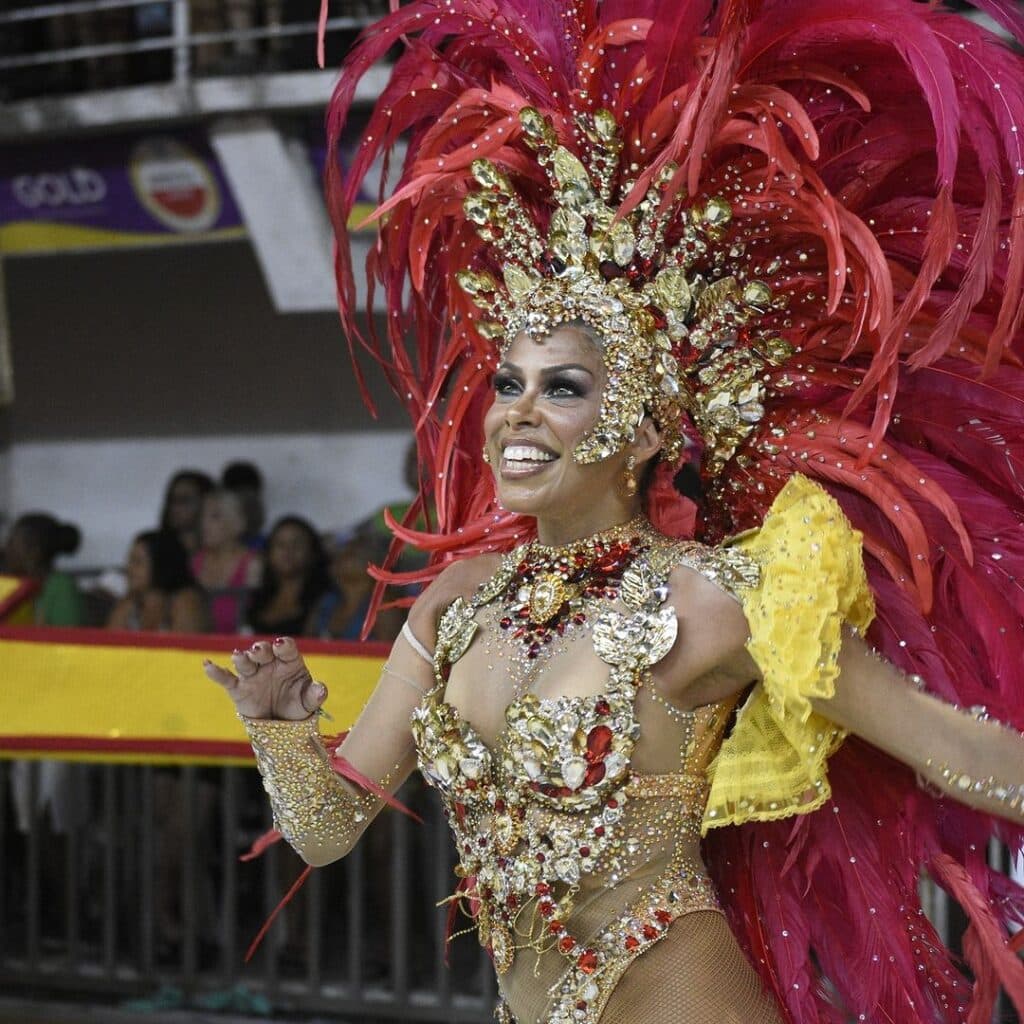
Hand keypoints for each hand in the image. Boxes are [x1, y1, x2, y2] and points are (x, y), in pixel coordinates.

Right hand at [203, 637, 326, 720]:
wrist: (281, 726)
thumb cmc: (298, 706)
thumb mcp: (308, 702)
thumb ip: (315, 695)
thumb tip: (321, 689)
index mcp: (289, 662)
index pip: (287, 649)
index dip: (283, 646)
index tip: (280, 645)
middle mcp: (269, 664)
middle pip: (264, 652)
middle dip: (261, 650)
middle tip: (259, 650)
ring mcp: (253, 675)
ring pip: (246, 662)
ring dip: (242, 658)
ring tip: (239, 656)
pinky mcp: (238, 689)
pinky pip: (226, 679)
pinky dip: (216, 672)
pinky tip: (207, 665)